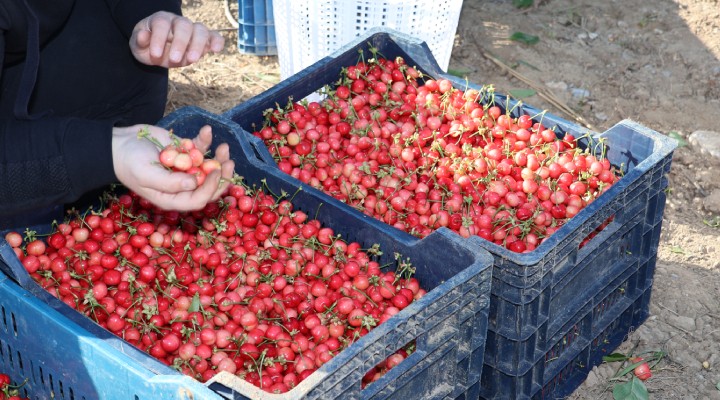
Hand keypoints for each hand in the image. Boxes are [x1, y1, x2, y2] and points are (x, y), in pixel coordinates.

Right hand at [112, 124, 234, 210]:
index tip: (215, 172)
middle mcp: (182, 186)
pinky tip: (207, 130)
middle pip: (209, 185)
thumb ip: (170, 182)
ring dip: (218, 157)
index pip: (199, 199)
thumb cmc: (128, 163)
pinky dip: (205, 140)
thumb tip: (194, 183)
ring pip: (209, 166)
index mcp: (173, 198)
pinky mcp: (184, 152)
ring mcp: (185, 168)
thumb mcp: (147, 175)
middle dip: (222, 175)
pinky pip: (200, 148)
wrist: (119, 144)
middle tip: (229, 162)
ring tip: (224, 147)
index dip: (210, 188)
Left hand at [130, 11, 224, 67]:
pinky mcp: (203, 40)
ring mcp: (192, 30)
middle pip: (184, 25)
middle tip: (174, 60)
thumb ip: (139, 41)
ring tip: (192, 60)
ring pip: (200, 30)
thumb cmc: (147, 46)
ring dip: (198, 45)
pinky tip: (215, 50)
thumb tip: (143, 35)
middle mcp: (178, 22)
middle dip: (180, 43)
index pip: (162, 24)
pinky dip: (217, 42)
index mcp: (161, 20)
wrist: (158, 52)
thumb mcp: (137, 46)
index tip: (155, 55)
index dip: (159, 38)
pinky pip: (214, 37)